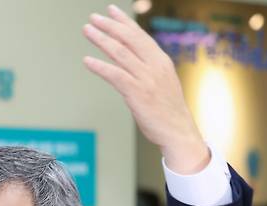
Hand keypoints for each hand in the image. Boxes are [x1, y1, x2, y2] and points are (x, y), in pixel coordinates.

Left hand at [82, 5, 208, 174]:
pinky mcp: (137, 93)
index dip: (124, 22)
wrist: (179, 132)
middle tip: (93, 18)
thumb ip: (148, 71)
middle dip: (110, 26)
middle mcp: (155, 66)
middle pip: (129, 39)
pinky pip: (115, 75)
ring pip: (120, 53)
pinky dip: (100, 66)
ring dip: (101, 39)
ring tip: (87, 30)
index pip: (139, 36)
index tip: (111, 11)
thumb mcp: (162, 83)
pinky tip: (87, 61)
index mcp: (161, 61)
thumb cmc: (168, 111)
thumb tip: (131, 63)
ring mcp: (146, 79)